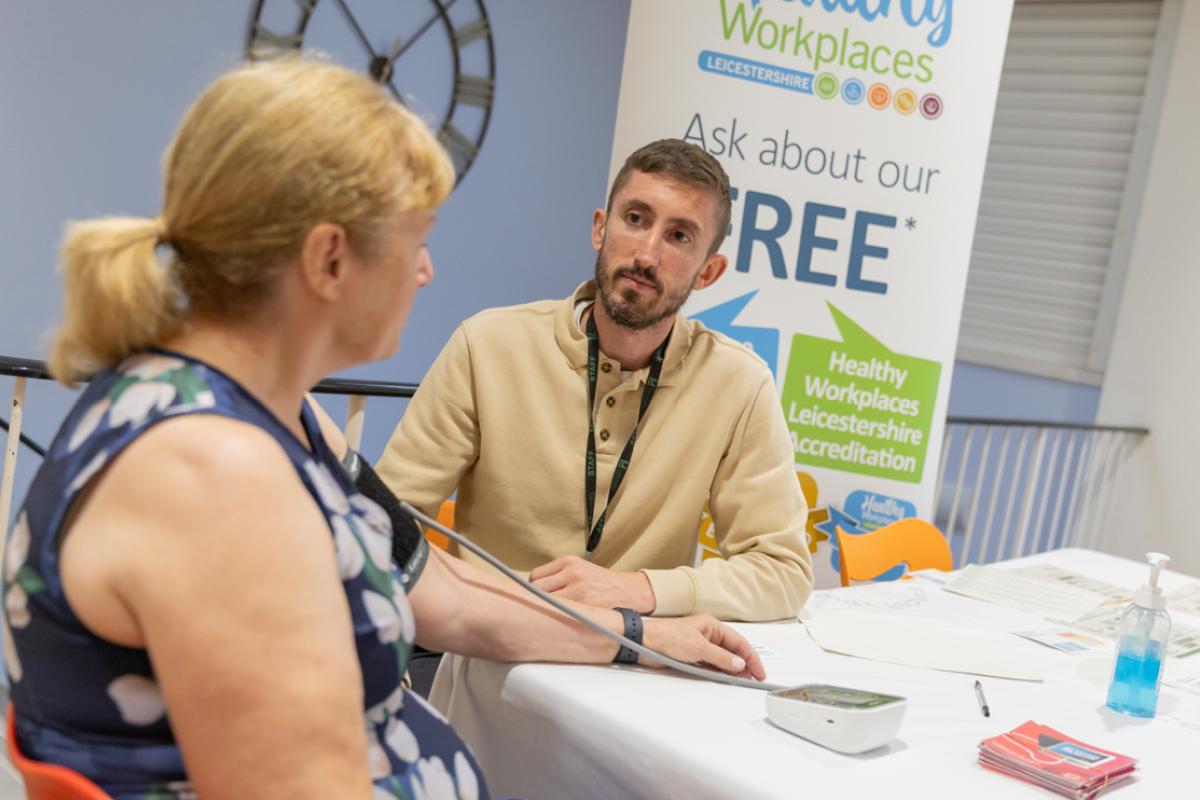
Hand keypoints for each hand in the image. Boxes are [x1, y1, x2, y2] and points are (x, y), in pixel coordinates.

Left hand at [529, 555, 656, 613]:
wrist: (628, 591)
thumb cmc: (601, 583)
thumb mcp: (580, 569)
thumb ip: (559, 575)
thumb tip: (531, 590)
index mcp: (569, 561)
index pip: (535, 576)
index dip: (533, 589)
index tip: (535, 597)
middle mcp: (572, 572)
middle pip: (536, 588)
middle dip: (535, 599)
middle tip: (539, 608)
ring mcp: (577, 589)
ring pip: (545, 602)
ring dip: (544, 609)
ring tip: (548, 615)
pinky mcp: (584, 604)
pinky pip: (560, 612)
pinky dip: (556, 616)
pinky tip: (558, 620)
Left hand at [642, 615, 766, 680]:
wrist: (645, 642)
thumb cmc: (667, 636)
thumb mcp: (698, 647)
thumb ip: (720, 657)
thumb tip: (739, 664)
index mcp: (712, 626)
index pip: (739, 642)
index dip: (751, 657)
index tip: (759, 672)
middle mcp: (708, 635)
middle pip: (733, 650)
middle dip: (744, 664)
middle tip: (753, 678)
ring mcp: (701, 647)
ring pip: (723, 659)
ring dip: (733, 669)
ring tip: (742, 681)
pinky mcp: (693, 657)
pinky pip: (712, 665)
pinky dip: (721, 672)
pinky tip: (726, 678)